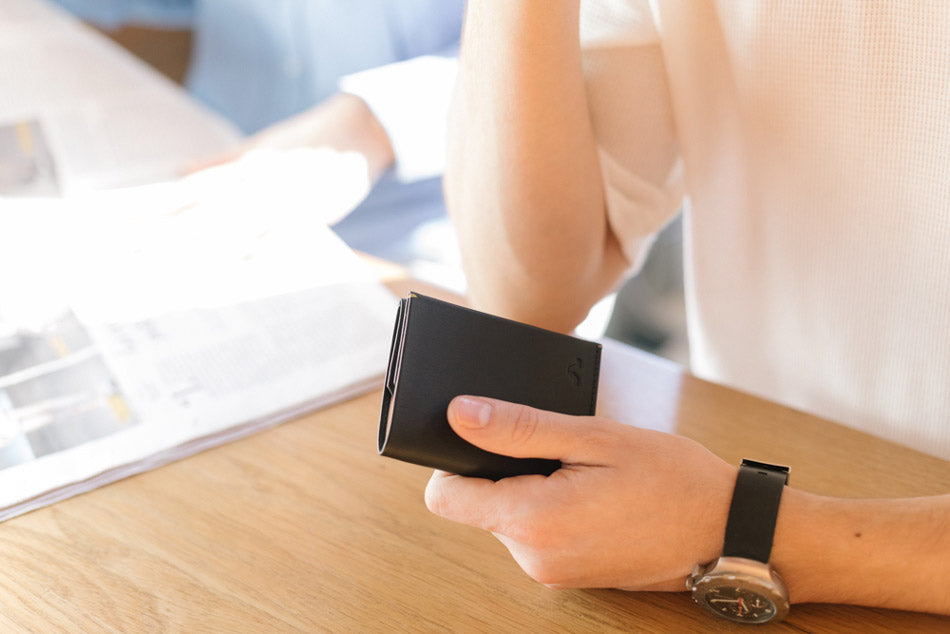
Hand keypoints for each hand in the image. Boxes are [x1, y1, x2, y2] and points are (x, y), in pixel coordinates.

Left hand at [425, 395, 736, 589]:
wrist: (727, 530)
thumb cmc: (671, 478)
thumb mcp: (593, 438)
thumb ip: (519, 429)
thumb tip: (459, 414)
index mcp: (532, 521)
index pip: (445, 495)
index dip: (456, 459)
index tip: (491, 437)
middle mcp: (534, 558)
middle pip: (478, 504)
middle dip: (506, 470)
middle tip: (563, 451)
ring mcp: (551, 573)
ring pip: (508, 516)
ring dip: (533, 488)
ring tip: (587, 473)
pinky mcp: (568, 577)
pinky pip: (536, 534)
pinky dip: (552, 508)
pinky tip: (594, 494)